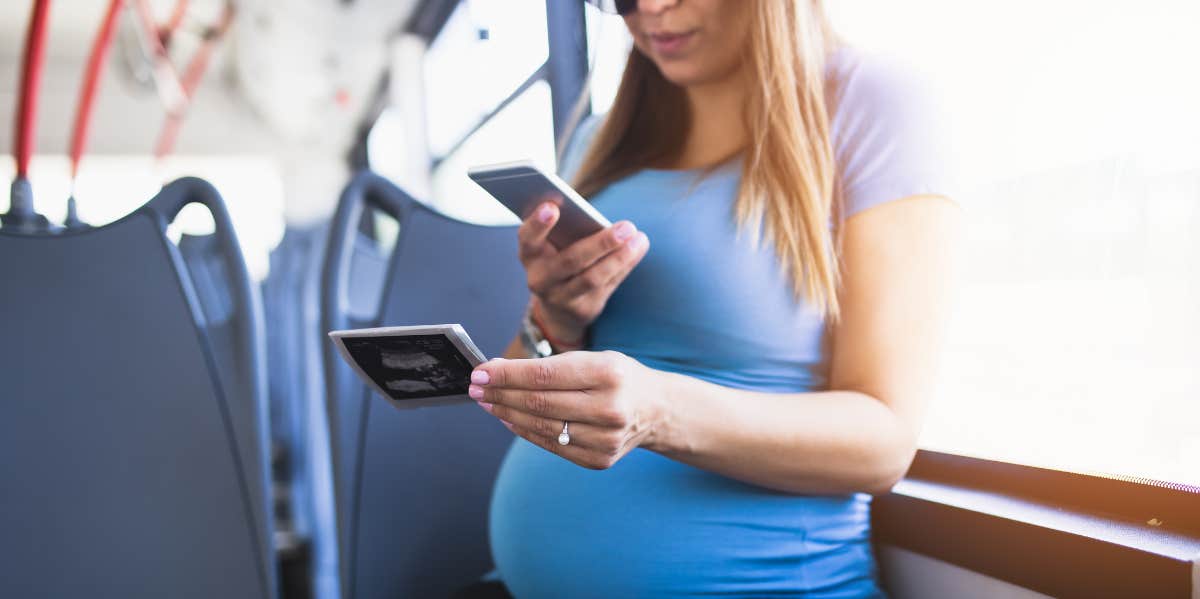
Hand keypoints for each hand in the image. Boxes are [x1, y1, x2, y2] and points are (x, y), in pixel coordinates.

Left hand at [468, 351, 663, 469]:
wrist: (656, 410)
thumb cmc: (617, 378)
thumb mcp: (595, 358)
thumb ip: (551, 366)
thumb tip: (497, 372)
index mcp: (608, 374)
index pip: (544, 374)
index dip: (506, 375)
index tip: (481, 372)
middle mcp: (609, 408)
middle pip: (539, 403)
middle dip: (500, 394)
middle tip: (476, 387)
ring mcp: (605, 439)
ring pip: (541, 427)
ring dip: (507, 414)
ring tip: (488, 402)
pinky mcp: (599, 460)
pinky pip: (551, 446)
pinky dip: (525, 432)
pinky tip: (509, 419)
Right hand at [518, 201, 649, 344]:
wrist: (557, 307)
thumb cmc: (559, 259)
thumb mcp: (555, 245)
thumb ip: (570, 230)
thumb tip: (604, 218)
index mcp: (530, 254)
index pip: (528, 238)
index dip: (538, 224)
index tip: (553, 207)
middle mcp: (540, 278)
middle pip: (571, 260)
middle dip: (601, 243)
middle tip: (627, 226)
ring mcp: (559, 298)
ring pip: (592, 278)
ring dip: (619, 257)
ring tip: (639, 239)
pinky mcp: (581, 311)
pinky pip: (607, 286)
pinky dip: (624, 265)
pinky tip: (638, 249)